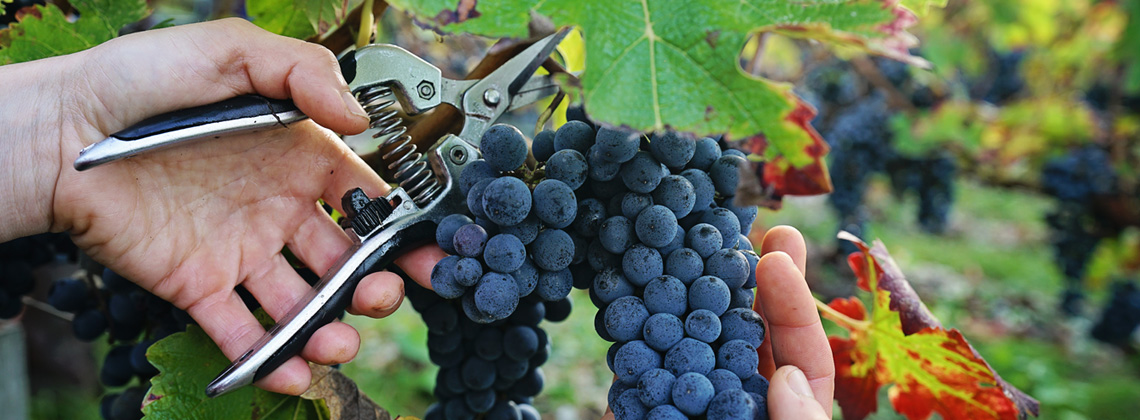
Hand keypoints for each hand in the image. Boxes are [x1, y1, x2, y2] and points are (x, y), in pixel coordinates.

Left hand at [0, 19, 444, 394]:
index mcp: (296, 156)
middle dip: (373, 285)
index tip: (420, 249)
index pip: (364, 197)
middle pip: (344, 260)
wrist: (59, 133)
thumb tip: (358, 117)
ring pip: (301, 303)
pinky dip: (268, 359)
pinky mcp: (198, 286)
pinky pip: (241, 332)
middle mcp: (276, 208)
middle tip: (381, 296)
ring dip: (328, 328)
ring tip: (337, 340)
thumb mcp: (230, 50)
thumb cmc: (137, 81)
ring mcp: (239, 251)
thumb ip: (304, 72)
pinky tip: (290, 368)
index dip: (397, 225)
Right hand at [600, 226, 832, 418]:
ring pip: (688, 336)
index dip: (793, 301)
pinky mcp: (639, 406)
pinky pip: (636, 364)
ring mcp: (685, 398)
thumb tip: (786, 377)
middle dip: (742, 273)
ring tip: (679, 235)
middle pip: (745, 328)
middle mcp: (735, 398)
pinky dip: (628, 326)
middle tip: (739, 219)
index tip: (778, 255)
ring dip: (682, 287)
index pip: (800, 353)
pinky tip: (622, 283)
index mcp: (777, 408)